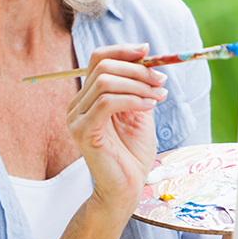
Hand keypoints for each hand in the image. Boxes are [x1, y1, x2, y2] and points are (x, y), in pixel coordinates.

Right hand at [67, 43, 166, 218]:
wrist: (127, 189)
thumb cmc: (132, 155)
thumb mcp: (139, 113)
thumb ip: (138, 88)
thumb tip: (149, 61)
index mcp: (87, 98)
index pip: (97, 60)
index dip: (122, 50)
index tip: (148, 50)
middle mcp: (76, 105)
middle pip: (102, 67)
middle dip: (137, 69)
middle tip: (161, 79)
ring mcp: (76, 118)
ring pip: (104, 82)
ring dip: (137, 84)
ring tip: (159, 95)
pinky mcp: (83, 131)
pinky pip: (107, 102)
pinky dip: (132, 99)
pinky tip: (149, 106)